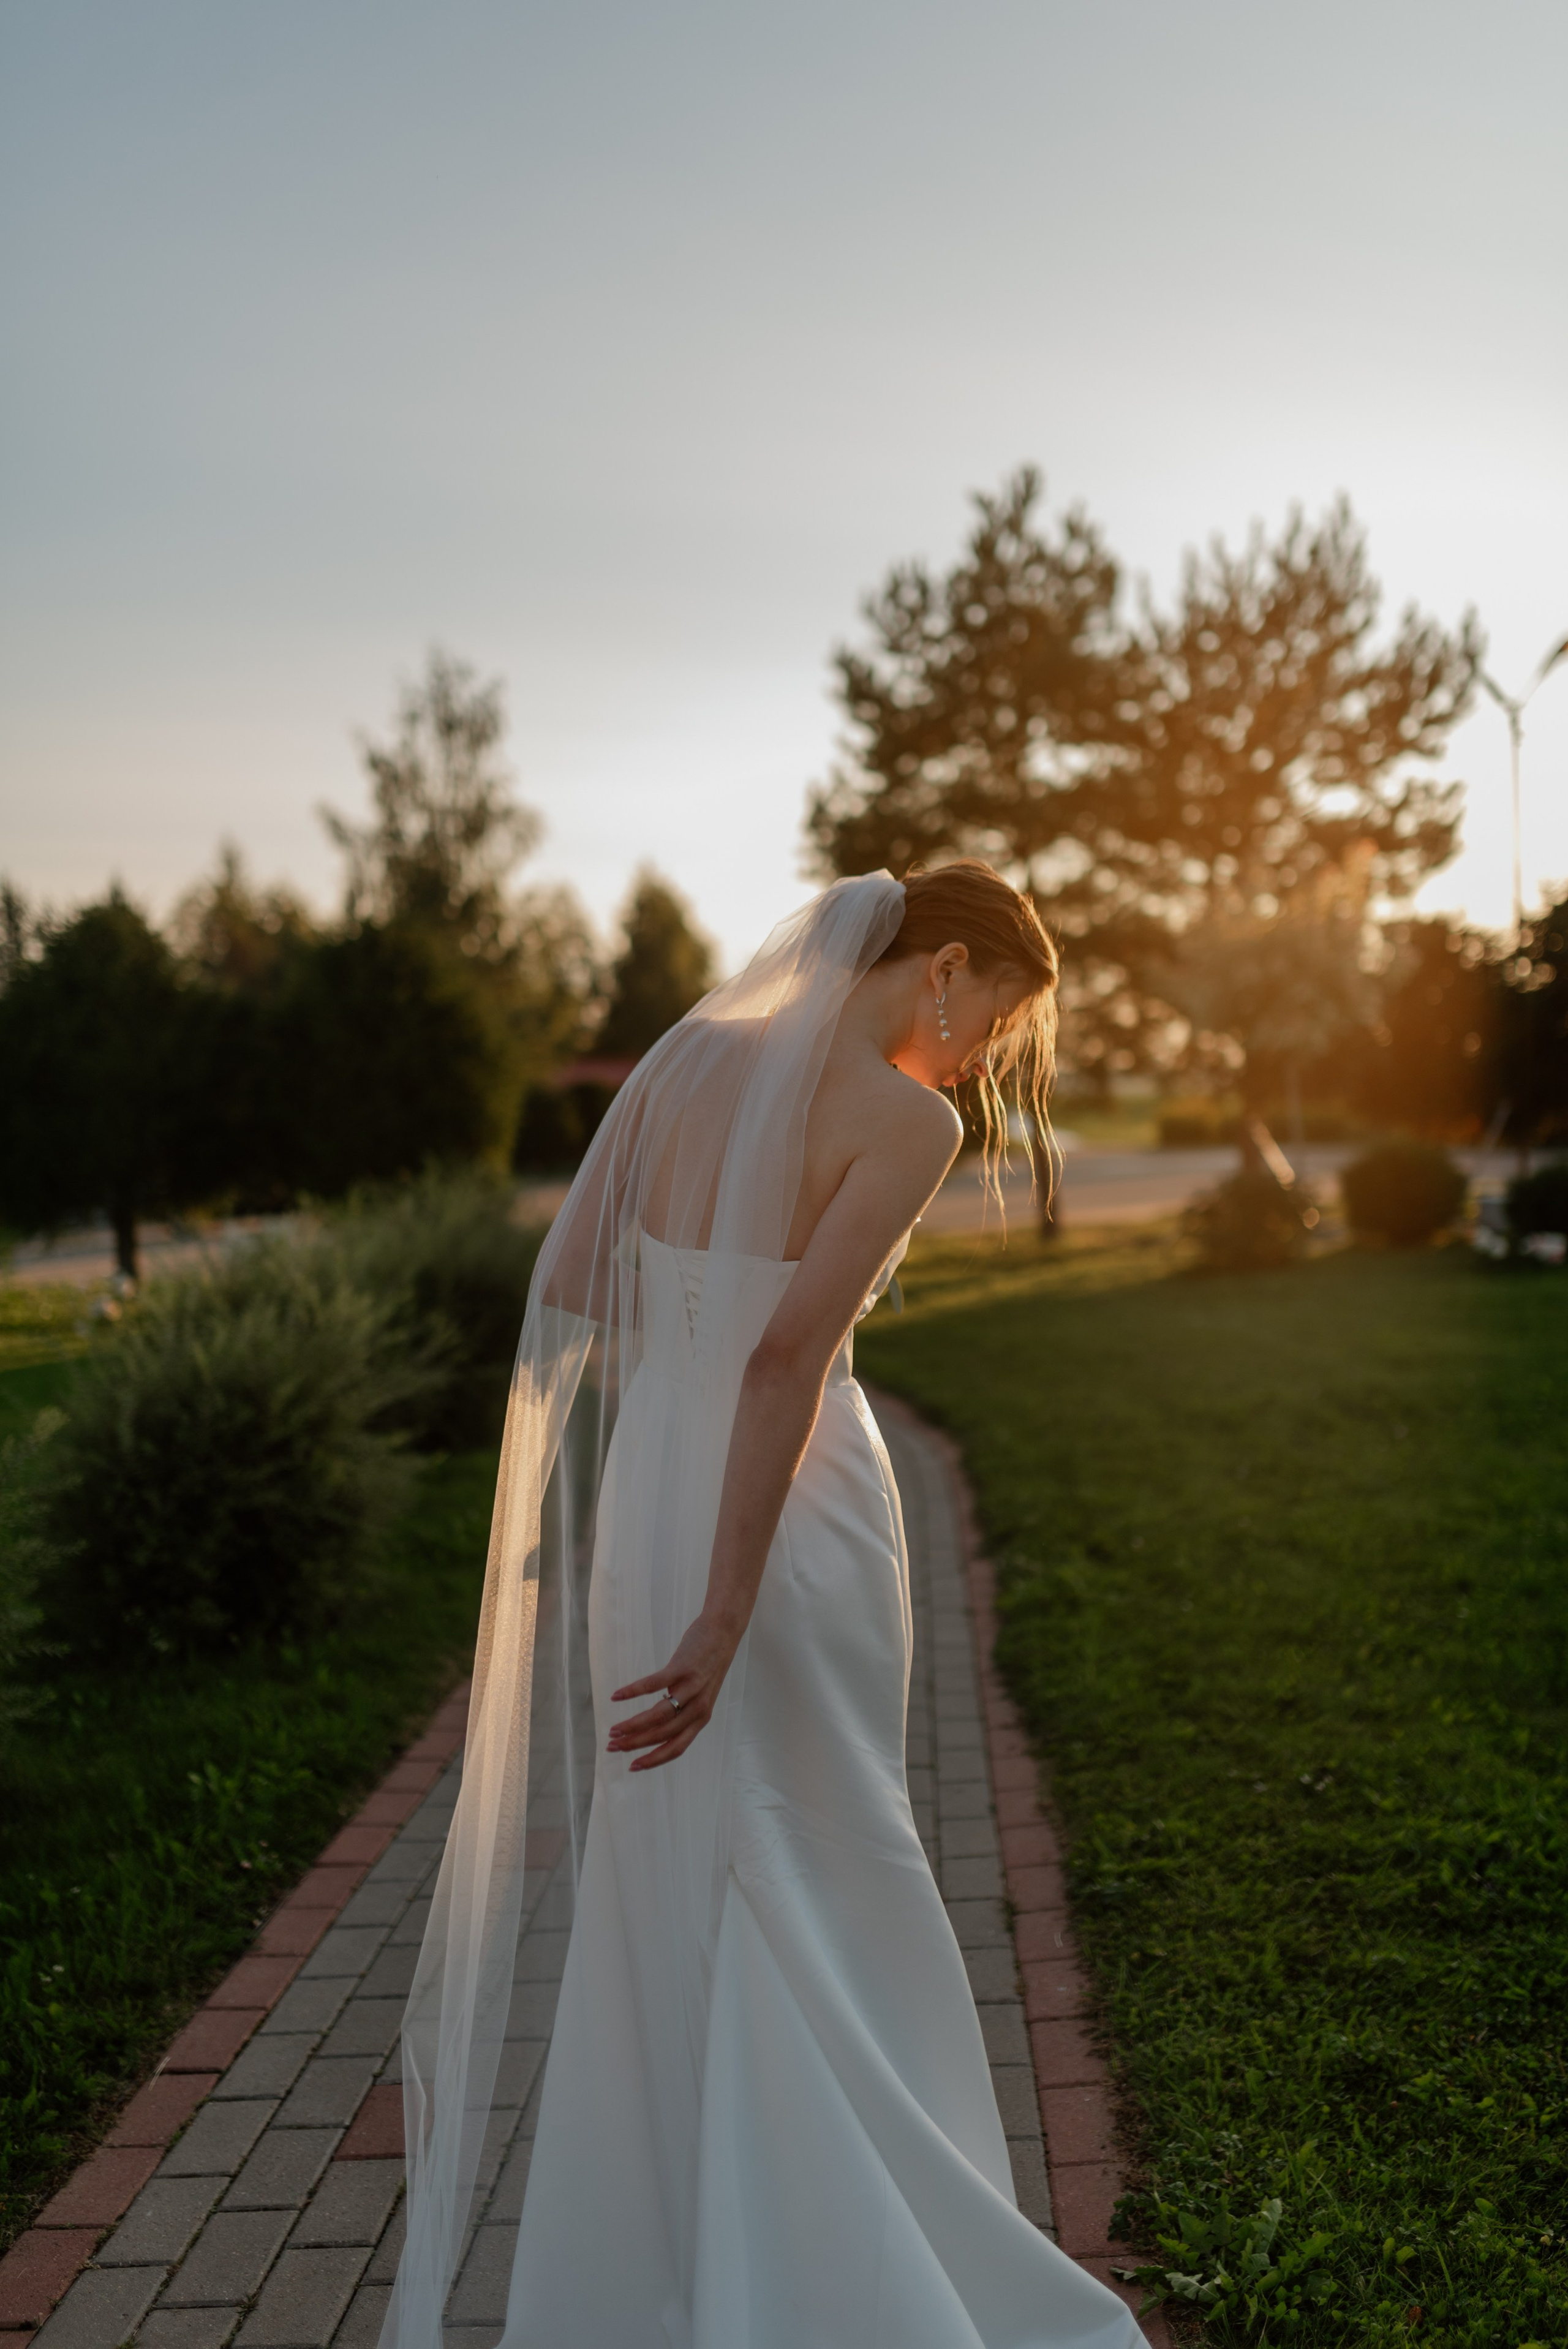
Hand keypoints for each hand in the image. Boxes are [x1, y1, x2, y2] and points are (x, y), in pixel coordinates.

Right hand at [607, 1612, 738, 1771]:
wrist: (723, 1632)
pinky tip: (616, 1696)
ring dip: (632, 1725)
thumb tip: (656, 1725)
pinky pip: (653, 1684)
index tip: (632, 1766)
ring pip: (657, 1715)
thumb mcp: (701, 1694)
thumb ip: (683, 1711)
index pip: (676, 1748)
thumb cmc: (707, 1664)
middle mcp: (698, 1707)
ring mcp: (691, 1688)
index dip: (653, 1760)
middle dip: (635, 1744)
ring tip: (613, 1730)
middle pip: (662, 1734)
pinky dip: (633, 1691)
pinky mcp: (682, 1667)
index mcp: (701, 1718)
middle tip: (612, 1746)